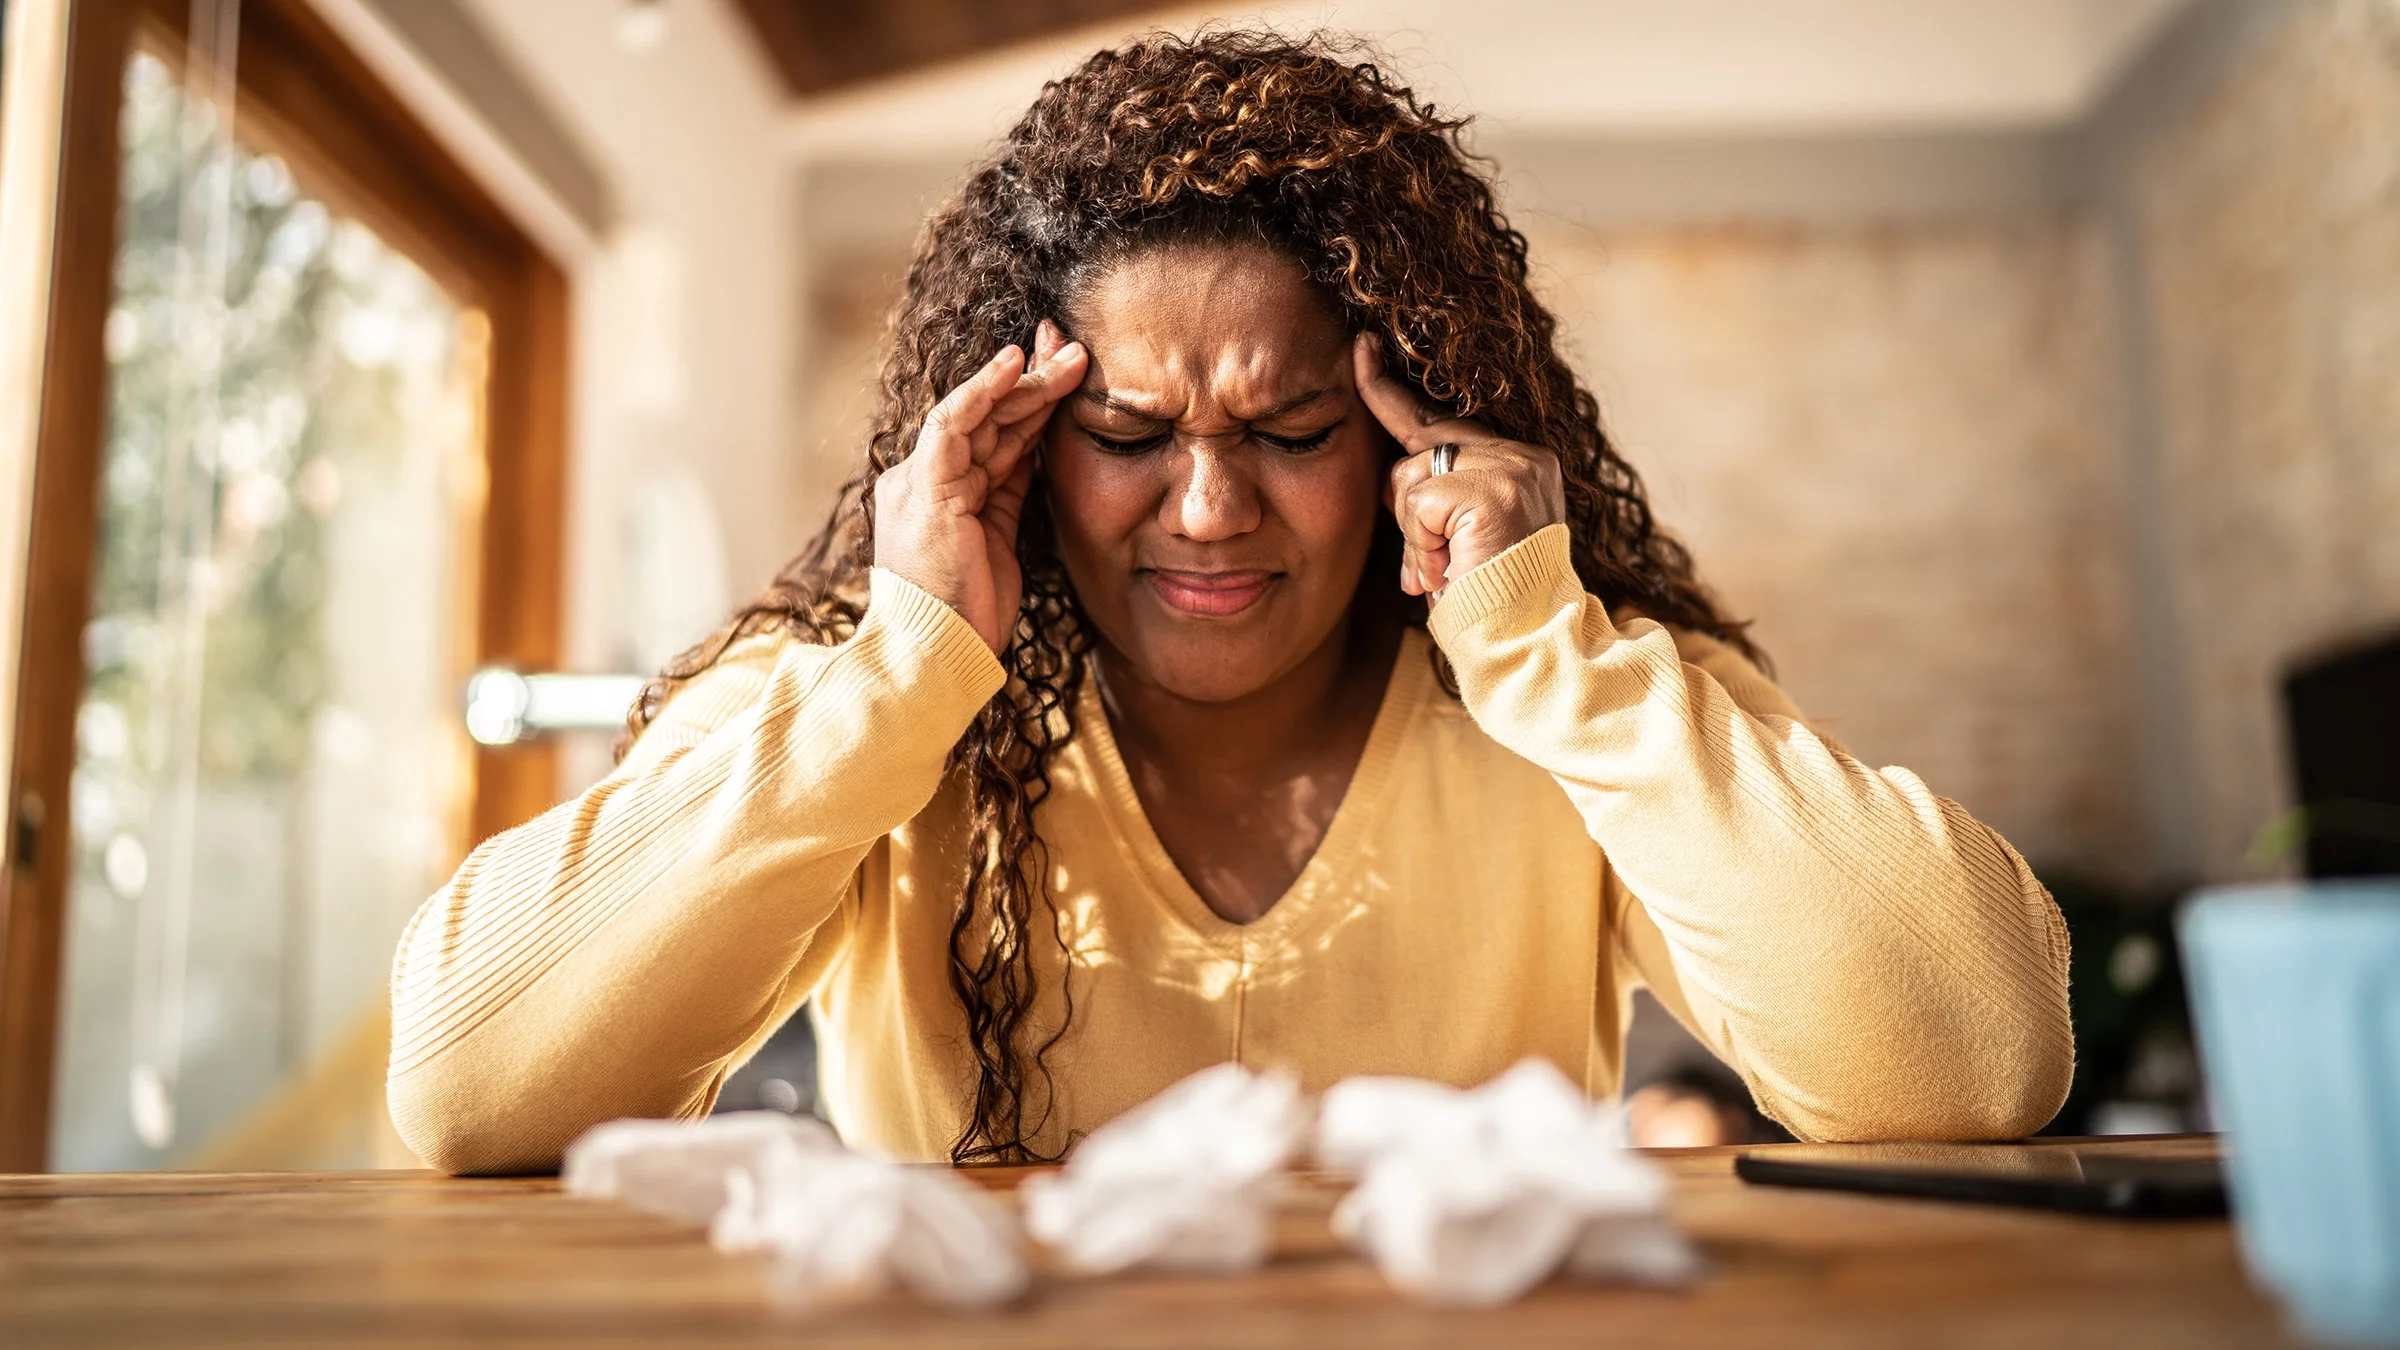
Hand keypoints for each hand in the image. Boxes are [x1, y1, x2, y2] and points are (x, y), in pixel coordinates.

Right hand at [874, 322, 1087, 652]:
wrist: (936, 655)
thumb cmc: (968, 615)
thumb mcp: (998, 542)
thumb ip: (1008, 494)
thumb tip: (1035, 451)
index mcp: (938, 495)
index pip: (988, 435)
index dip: (1028, 404)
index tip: (1067, 377)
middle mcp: (921, 479)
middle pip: (986, 418)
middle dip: (1033, 382)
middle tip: (1077, 351)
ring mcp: (918, 480)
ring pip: (976, 413)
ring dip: (1024, 381)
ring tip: (1068, 355)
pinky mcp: (924, 487)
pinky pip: (953, 424)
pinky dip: (983, 390)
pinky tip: (1015, 365)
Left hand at [1355, 333, 1565, 598]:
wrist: (1525, 641)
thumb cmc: (1489, 599)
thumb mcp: (1459, 537)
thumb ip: (1434, 496)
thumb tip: (1392, 475)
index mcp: (1522, 462)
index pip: (1440, 421)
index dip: (1390, 392)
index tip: (1360, 349)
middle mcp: (1523, 457)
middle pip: (1416, 446)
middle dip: (1403, 503)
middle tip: (1437, 559)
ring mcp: (1511, 470)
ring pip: (1409, 477)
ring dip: (1415, 537)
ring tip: (1449, 571)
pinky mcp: (1493, 492)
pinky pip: (1417, 504)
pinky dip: (1420, 545)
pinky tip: (1449, 570)